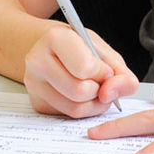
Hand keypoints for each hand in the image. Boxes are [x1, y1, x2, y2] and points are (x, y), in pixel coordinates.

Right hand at [24, 24, 138, 118]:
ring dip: (94, 103)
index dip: (103, 73)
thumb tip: (113, 94)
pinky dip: (83, 109)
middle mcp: (38, 60)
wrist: (52, 48)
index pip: (84, 68)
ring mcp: (33, 83)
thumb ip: (120, 73)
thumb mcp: (104, 51)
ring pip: (74, 108)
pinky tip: (82, 96)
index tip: (104, 68)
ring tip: (93, 88)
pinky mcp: (37, 102)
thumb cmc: (80, 47)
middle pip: (80, 91)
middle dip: (99, 90)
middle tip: (99, 80)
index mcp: (55, 38)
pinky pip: (68, 116)